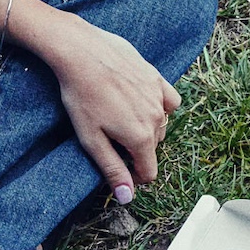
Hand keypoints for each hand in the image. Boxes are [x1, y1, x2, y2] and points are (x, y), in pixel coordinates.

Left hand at [24, 9, 179, 203]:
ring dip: (146, 127)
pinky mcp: (156, 77)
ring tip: (119, 115)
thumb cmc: (81, 95)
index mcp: (141, 138)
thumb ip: (113, 169)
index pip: (149, 172)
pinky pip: (169, 100)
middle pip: (153, 148)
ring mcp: (159, 96)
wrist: (80, 51)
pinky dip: (159, 106)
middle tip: (110, 135)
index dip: (133, 174)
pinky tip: (139, 100)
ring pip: (161, 125)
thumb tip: (128, 198)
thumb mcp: (91, 139)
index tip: (118, 163)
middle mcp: (157, 118)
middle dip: (136, 149)